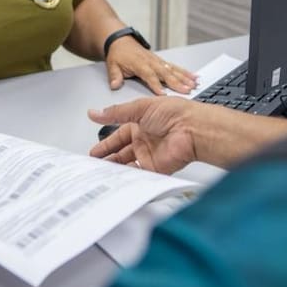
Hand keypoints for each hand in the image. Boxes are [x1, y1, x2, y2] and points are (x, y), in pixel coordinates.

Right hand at [88, 96, 210, 173]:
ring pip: (128, 165)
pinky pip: (139, 174)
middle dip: (108, 158)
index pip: (118, 135)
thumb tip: (96, 112)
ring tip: (100, 173)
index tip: (94, 151)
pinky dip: (128, 177)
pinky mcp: (156, 168)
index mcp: (140, 124)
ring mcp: (150, 155)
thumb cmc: (174, 113)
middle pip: (121, 152)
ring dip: (115, 168)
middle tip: (93, 165)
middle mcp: (144, 140)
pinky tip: (117, 178)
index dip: (106, 143)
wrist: (193, 129)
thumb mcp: (139, 108)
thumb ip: (115, 113)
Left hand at [105, 39, 196, 94]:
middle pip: (165, 73)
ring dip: (184, 77)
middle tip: (186, 90)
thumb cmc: (118, 54)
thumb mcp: (112, 65)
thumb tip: (115, 85)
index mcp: (139, 64)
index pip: (149, 75)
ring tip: (194, 84)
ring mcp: (158, 61)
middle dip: (177, 82)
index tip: (163, 94)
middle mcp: (151, 62)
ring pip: (173, 69)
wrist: (121, 41)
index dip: (156, 84)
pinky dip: (185, 72)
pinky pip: (175, 67)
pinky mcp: (162, 61)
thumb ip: (115, 76)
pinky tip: (194, 77)